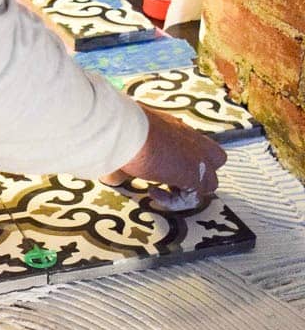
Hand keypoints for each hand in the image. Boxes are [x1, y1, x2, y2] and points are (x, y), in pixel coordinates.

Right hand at [100, 105, 226, 204]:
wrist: (123, 131)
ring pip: (210, 182)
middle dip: (196, 174)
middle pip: (215, 160)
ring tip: (158, 190)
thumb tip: (114, 177)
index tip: (160, 167)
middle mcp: (192, 140)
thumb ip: (124, 162)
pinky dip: (174, 201)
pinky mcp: (193, 175)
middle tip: (169, 181)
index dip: (184, 160)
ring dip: (185, 190)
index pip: (196, 144)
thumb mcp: (123, 145)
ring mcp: (197, 158)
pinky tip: (152, 192)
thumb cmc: (118, 132)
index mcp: (176, 128)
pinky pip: (194, 198)